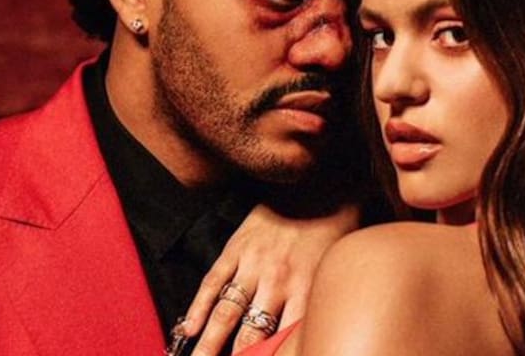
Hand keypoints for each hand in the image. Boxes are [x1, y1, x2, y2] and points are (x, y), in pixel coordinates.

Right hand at [184, 203, 357, 354]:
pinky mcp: (236, 248)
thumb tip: (307, 340)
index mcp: (306, 291)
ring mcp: (253, 264)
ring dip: (209, 344)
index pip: (283, 341)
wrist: (323, 185)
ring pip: (226, 313)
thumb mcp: (336, 272)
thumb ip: (317, 306)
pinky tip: (188, 329)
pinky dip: (198, 307)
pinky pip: (213, 281)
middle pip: (251, 335)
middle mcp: (278, 282)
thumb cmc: (334, 232)